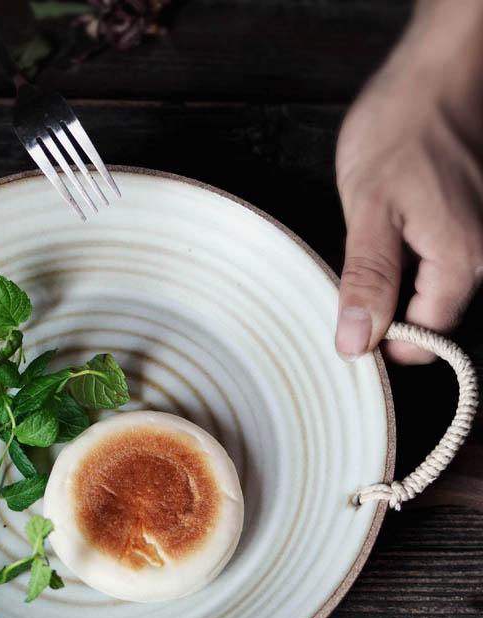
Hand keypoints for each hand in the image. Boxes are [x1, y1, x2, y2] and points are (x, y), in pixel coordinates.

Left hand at [335, 0, 482, 363]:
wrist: (436, 73)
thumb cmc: (402, 129)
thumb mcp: (369, 210)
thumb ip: (367, 281)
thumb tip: (357, 343)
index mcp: (463, 261)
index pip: (426, 340)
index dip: (384, 341)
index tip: (349, 324)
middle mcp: (482, 256)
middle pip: (431, 318)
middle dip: (387, 310)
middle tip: (353, 274)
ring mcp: (479, 238)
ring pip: (430, 291)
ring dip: (393, 284)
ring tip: (368, 246)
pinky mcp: (469, 223)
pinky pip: (434, 263)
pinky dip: (404, 260)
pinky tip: (384, 234)